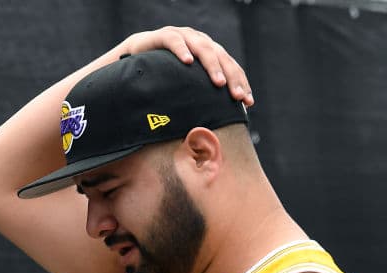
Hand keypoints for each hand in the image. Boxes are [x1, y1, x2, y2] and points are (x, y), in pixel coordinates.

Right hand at [118, 26, 253, 106]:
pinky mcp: (164, 35)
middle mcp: (201, 42)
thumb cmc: (164, 72)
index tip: (247, 102)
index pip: (231, 66)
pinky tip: (188, 61)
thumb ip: (200, 93)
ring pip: (203, 48)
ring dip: (212, 66)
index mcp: (210, 52)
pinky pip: (175, 41)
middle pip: (222, 57)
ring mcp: (184, 36)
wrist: (139, 52)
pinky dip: (182, 50)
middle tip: (237, 96)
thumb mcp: (186, 83)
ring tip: (218, 82)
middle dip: (232, 77)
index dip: (241, 83)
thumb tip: (216, 121)